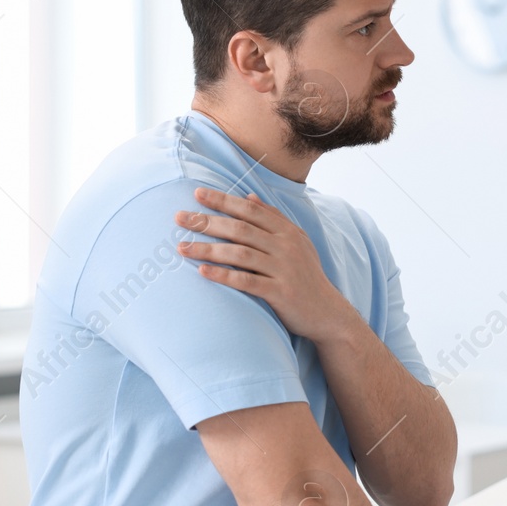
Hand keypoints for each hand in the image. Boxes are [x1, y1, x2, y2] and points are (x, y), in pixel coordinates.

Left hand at [176, 186, 356, 342]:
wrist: (327, 312)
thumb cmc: (306, 276)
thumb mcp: (296, 241)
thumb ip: (274, 218)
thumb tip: (249, 195)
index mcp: (287, 231)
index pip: (250, 209)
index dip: (223, 200)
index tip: (197, 193)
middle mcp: (286, 246)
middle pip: (240, 229)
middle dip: (207, 222)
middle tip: (180, 218)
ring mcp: (284, 269)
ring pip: (240, 254)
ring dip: (209, 249)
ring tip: (182, 248)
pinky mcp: (280, 293)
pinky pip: (247, 282)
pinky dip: (224, 276)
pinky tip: (203, 272)